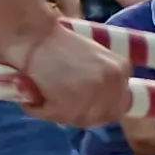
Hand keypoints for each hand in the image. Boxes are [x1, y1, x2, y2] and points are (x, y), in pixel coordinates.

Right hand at [5, 24, 129, 130]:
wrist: (32, 35)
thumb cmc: (54, 44)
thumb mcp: (92, 60)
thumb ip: (101, 80)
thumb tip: (96, 105)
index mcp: (122, 69)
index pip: (119, 106)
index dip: (98, 110)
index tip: (78, 105)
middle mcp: (114, 82)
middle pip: (101, 117)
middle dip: (79, 114)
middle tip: (58, 103)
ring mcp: (94, 93)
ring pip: (78, 119)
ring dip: (58, 113)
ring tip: (43, 95)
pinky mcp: (70, 102)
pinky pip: (56, 117)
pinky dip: (40, 110)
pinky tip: (35, 94)